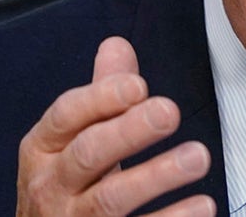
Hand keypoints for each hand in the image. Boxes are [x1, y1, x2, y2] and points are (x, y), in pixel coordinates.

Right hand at [16, 37, 214, 215]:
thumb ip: (100, 97)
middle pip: (88, 154)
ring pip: (111, 199)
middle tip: (169, 112)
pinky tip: (202, 205)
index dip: (102, 98)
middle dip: (129, 131)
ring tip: (197, 156)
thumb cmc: (65, 188)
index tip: (139, 85)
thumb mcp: (70, 142)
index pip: (67, 115)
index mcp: (44, 149)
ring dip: (157, 175)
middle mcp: (51, 185)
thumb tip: (117, 44)